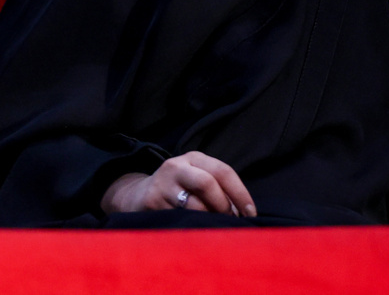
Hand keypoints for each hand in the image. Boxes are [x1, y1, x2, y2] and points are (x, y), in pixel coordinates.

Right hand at [100, 152, 256, 216]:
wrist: (138, 195)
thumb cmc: (178, 190)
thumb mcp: (197, 178)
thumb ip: (218, 188)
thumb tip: (242, 211)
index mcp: (194, 158)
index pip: (223, 171)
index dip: (241, 194)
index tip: (251, 213)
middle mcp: (177, 166)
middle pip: (207, 183)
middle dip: (223, 206)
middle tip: (228, 220)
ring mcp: (163, 183)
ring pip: (194, 205)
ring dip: (209, 220)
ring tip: (211, 225)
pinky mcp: (152, 201)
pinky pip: (179, 218)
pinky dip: (192, 226)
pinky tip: (194, 228)